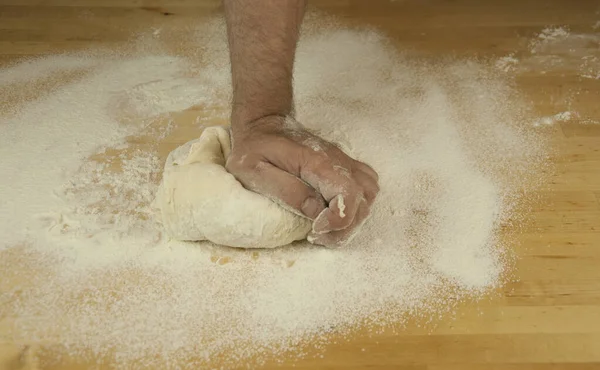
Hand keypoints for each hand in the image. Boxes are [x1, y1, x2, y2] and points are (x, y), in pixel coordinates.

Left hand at [226, 115, 378, 246]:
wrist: (262, 124)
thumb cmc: (254, 149)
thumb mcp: (256, 172)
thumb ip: (287, 190)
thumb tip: (315, 211)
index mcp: (316, 162)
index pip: (348, 194)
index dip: (338, 220)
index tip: (314, 229)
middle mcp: (337, 160)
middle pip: (362, 201)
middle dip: (344, 228)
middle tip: (318, 235)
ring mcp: (343, 161)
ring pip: (369, 195)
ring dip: (353, 218)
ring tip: (328, 228)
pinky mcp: (343, 164)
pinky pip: (366, 186)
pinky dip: (358, 204)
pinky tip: (335, 211)